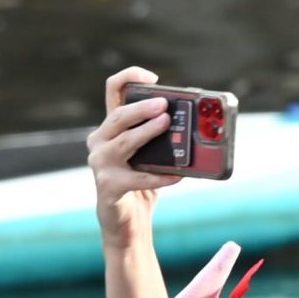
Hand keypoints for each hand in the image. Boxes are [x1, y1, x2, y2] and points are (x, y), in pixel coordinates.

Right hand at [88, 66, 171, 239]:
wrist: (127, 220)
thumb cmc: (142, 181)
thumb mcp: (152, 153)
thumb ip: (163, 135)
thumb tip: (197, 122)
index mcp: (111, 127)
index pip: (113, 90)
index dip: (129, 77)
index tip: (153, 78)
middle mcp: (100, 141)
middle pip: (117, 116)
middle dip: (141, 108)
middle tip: (164, 106)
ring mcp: (100, 164)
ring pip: (123, 142)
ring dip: (146, 132)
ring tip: (166, 124)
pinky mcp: (108, 187)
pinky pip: (137, 178)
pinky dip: (159, 176)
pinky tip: (178, 176)